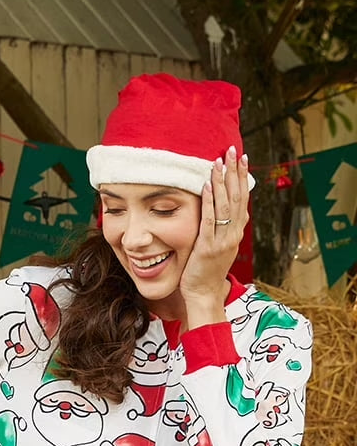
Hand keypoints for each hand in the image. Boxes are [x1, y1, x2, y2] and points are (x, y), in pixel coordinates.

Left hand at [180, 147, 248, 320]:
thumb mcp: (218, 248)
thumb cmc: (205, 273)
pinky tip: (209, 186)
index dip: (242, 178)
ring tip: (220, 161)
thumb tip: (225, 213)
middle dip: (235, 172)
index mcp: (236, 232)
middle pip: (237, 196)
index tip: (241, 159)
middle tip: (233, 150)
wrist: (203, 295)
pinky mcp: (208, 247)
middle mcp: (233, 233)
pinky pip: (210, 220)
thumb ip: (222, 230)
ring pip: (226, 204)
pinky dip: (210, 202)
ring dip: (223, 181)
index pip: (242, 199)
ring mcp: (222, 240)